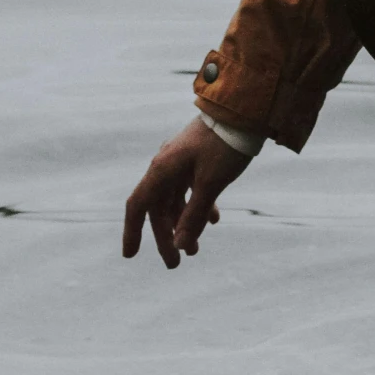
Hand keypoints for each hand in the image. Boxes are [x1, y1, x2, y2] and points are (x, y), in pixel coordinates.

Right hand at [121, 115, 252, 268]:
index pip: (138, 205)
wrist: (244, 110)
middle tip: (176, 264)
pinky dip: (198, 206)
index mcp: (162, 170)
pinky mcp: (197, 157)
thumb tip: (179, 245)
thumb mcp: (211, 184)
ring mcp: (181, 160)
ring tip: (195, 250)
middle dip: (166, 237)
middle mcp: (166, 165)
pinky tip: (213, 220)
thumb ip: (193, 216)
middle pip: (159, 208)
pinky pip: (190, 188)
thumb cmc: (225, 145)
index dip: (132, 231)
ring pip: (176, 200)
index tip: (131, 256)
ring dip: (184, 224)